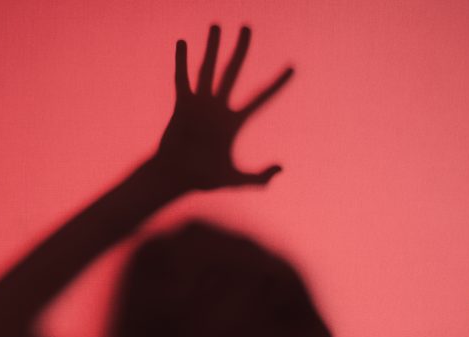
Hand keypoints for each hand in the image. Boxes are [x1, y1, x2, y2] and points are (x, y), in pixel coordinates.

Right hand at [153, 25, 293, 190]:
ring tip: (217, 25)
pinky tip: (183, 42)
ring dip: (212, 47)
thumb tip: (281, 167)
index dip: (277, 84)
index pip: (261, 97)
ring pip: (208, 69)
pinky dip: (181, 61)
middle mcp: (218, 107)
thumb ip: (259, 178)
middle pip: (233, 71)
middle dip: (240, 49)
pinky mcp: (181, 105)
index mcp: (234, 121)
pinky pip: (182, 79)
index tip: (293, 67)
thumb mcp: (236, 180)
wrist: (175, 178)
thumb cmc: (204, 179)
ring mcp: (199, 104)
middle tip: (247, 26)